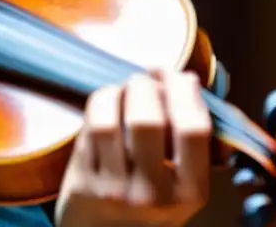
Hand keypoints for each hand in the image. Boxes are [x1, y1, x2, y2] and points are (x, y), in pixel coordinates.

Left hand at [55, 70, 211, 225]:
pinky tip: (104, 104)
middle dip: (144, 85)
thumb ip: (187, 142)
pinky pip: (86, 129)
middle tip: (143, 79)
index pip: (193, 129)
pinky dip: (97, 105)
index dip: (184, 91)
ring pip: (108, 119)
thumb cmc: (148, 200)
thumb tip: (181, 77)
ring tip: (121, 90)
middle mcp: (153, 194)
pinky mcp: (82, 181)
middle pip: (146, 119)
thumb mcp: (182, 184)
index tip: (179, 75)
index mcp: (190, 192)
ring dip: (115, 91)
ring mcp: (114, 189)